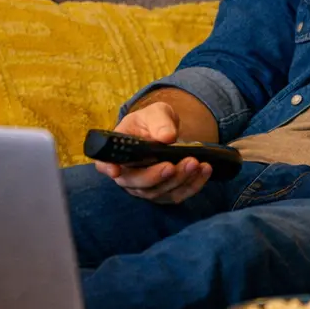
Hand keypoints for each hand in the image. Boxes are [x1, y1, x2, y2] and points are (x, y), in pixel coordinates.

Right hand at [94, 101, 212, 204]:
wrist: (167, 132)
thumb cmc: (153, 122)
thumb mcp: (156, 113)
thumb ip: (159, 122)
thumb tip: (167, 137)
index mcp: (117, 154)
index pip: (105, 164)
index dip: (108, 168)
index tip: (116, 170)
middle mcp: (128, 175)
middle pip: (136, 184)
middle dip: (156, 176)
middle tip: (173, 164)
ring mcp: (146, 187)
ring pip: (159, 192)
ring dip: (178, 180)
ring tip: (195, 163)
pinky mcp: (165, 193)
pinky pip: (178, 194)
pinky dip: (193, 184)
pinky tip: (205, 170)